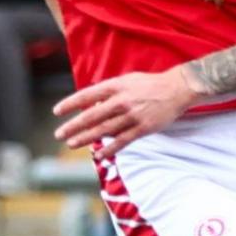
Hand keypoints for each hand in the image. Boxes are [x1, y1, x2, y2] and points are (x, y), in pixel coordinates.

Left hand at [54, 69, 199, 153]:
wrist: (177, 89)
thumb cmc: (150, 84)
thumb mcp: (128, 80)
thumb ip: (110, 91)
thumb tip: (92, 105)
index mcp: (116, 86)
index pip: (87, 95)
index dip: (71, 103)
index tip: (57, 112)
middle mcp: (122, 101)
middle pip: (92, 115)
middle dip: (73, 126)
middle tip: (59, 134)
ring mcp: (132, 115)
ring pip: (104, 130)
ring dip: (86, 138)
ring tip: (72, 144)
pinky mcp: (143, 128)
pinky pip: (123, 141)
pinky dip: (110, 149)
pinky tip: (99, 155)